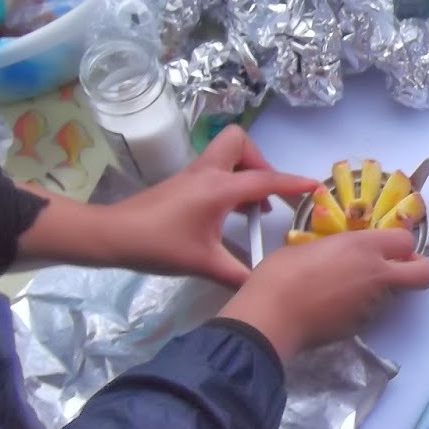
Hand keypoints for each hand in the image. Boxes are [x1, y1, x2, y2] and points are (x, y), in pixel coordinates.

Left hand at [98, 126, 315, 286]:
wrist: (113, 236)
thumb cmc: (159, 245)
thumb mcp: (204, 264)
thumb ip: (239, 276)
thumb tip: (265, 286)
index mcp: (219, 188)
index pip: (265, 180)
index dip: (293, 183)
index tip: (315, 186)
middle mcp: (208, 172)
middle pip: (240, 142)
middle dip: (260, 161)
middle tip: (265, 193)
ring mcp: (193, 174)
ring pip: (227, 153)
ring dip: (245, 171)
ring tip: (253, 206)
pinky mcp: (183, 182)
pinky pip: (217, 169)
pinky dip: (231, 181)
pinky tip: (230, 212)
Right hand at [221, 229, 428, 359]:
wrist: (272, 316)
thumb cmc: (281, 275)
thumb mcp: (310, 246)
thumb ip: (337, 248)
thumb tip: (341, 254)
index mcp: (363, 246)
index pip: (406, 240)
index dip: (400, 244)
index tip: (388, 247)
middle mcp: (376, 274)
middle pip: (423, 273)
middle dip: (419, 269)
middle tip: (400, 269)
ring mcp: (372, 303)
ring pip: (394, 294)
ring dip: (380, 290)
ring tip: (344, 290)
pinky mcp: (362, 326)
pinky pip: (370, 312)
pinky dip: (359, 309)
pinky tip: (332, 306)